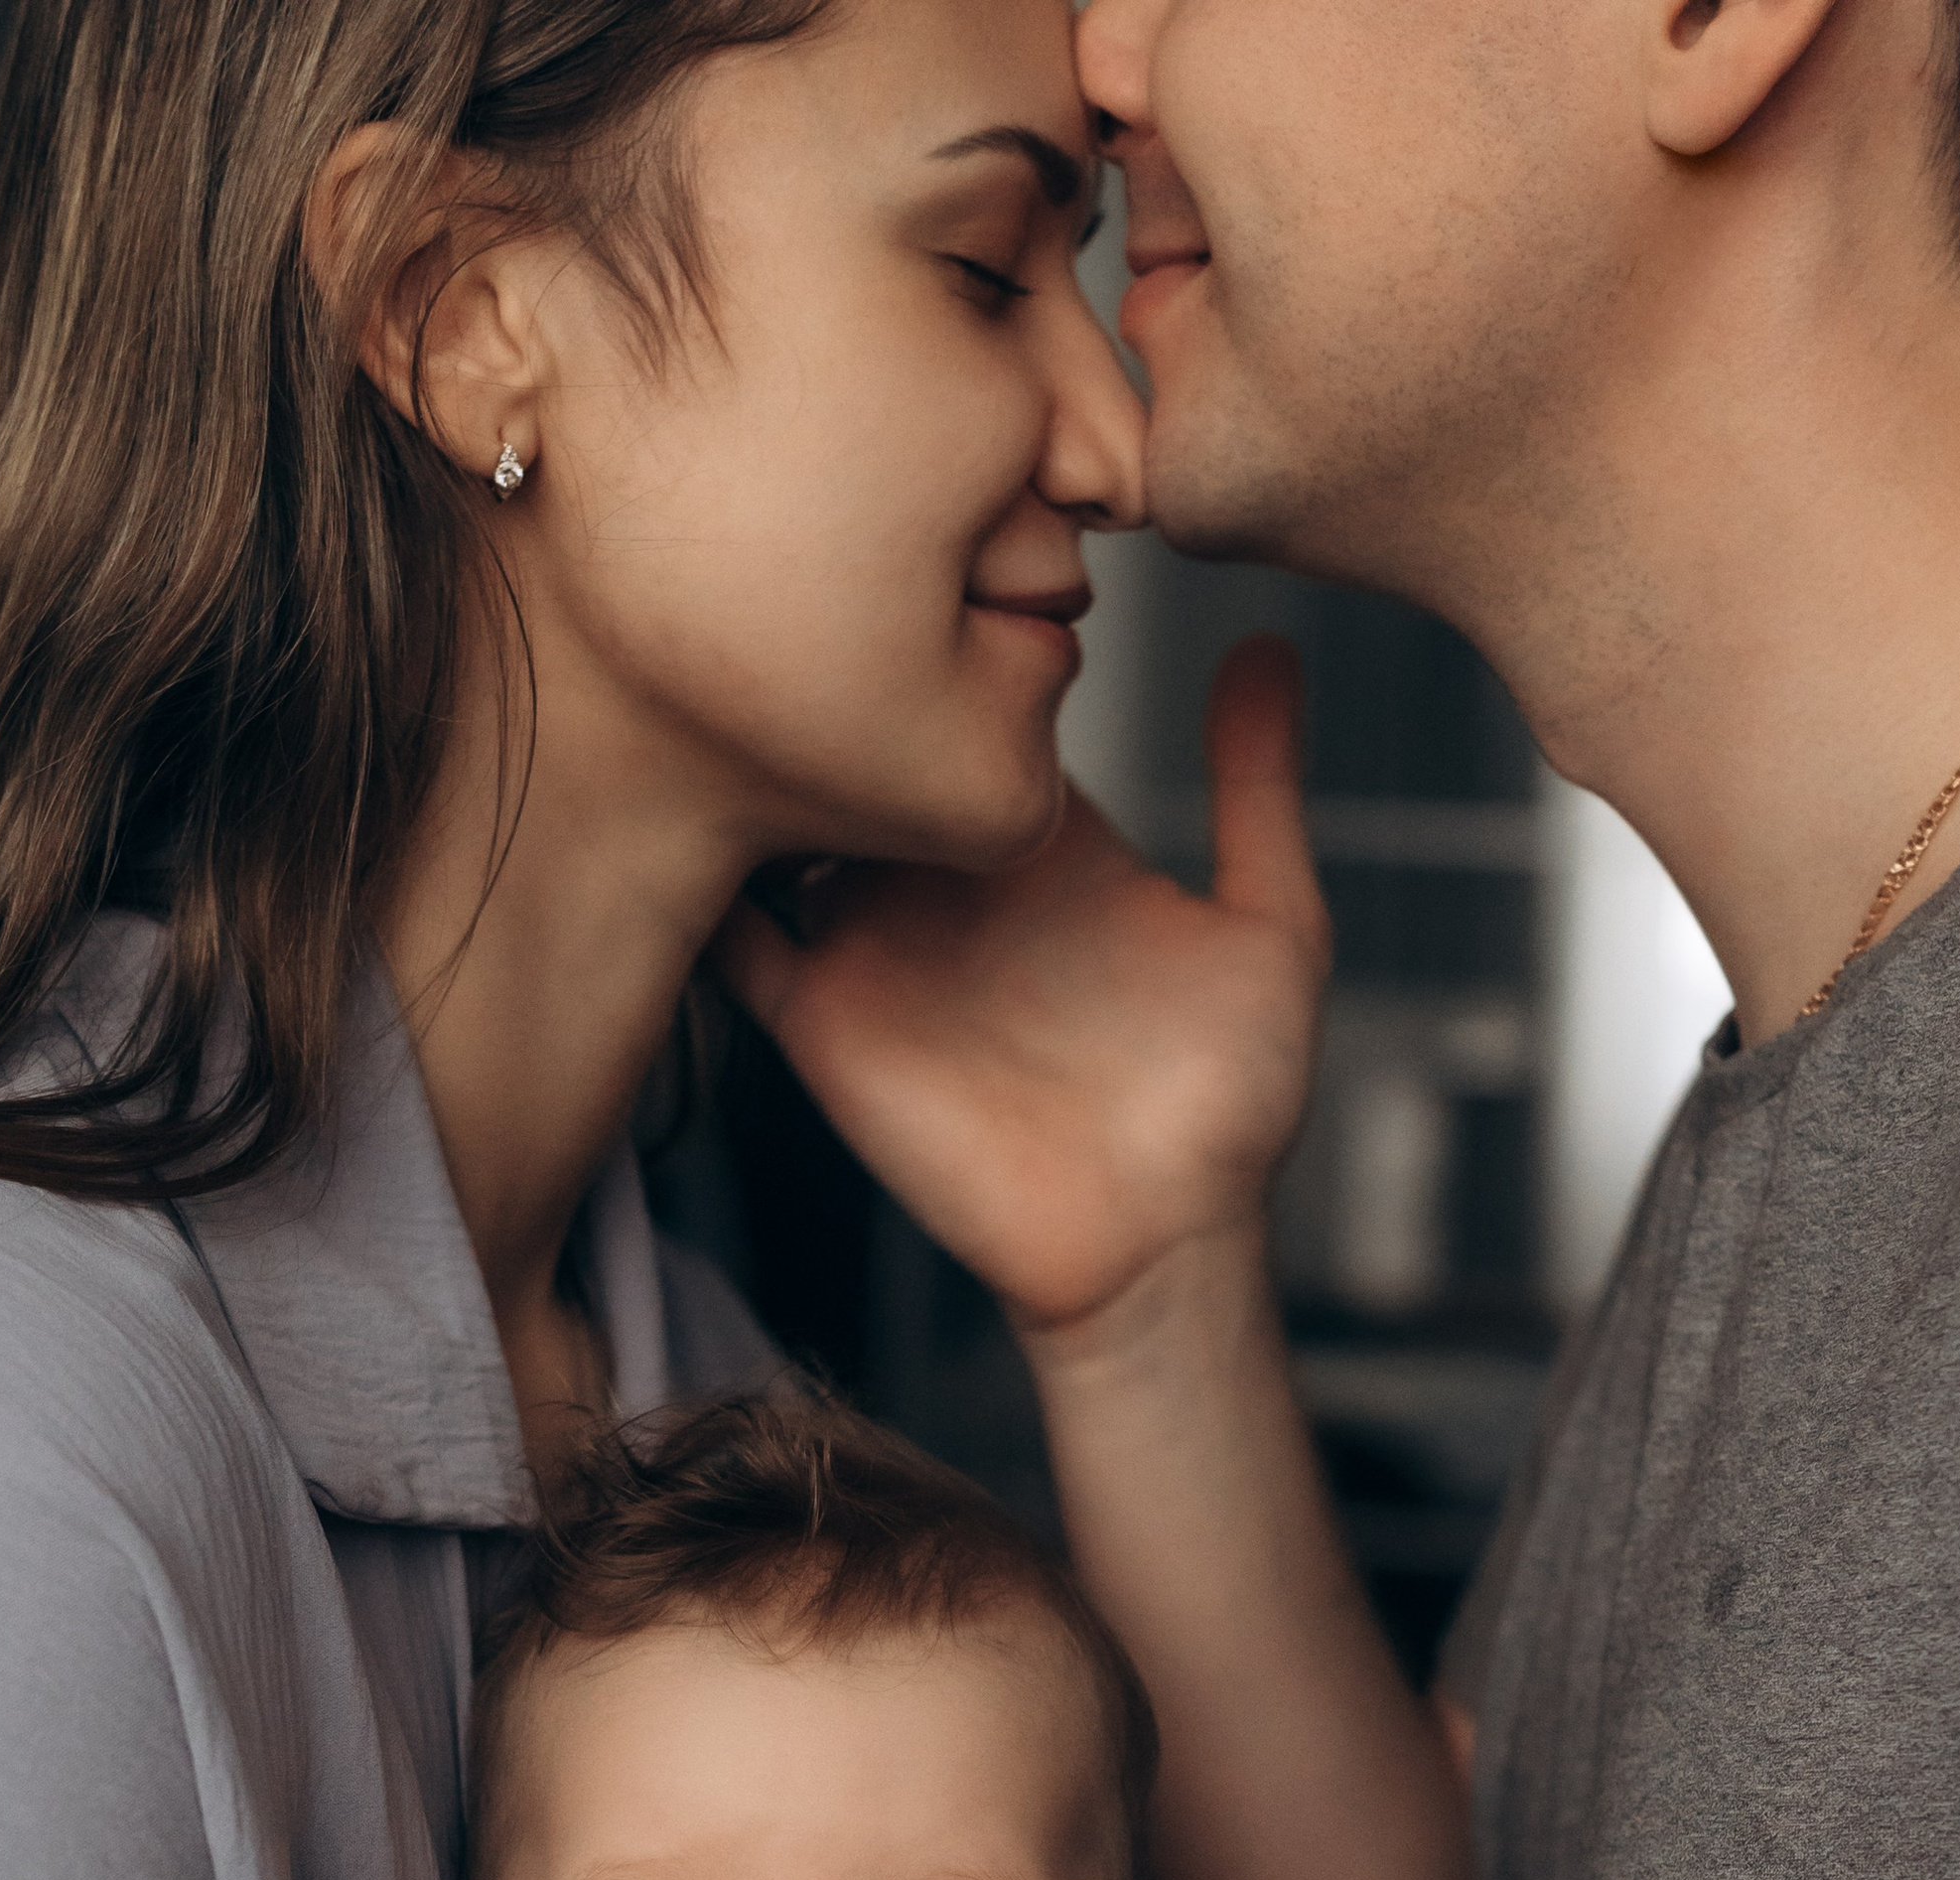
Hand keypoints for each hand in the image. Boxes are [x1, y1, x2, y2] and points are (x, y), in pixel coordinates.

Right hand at [719, 639, 1329, 1336]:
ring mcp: (876, 946)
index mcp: (1044, 838)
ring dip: (758, 757)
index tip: (932, 555)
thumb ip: (1255, 788)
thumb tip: (1272, 640)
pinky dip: (699, 882)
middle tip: (813, 584)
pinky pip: (730, 941)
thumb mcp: (1270, 928)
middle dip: (836, 675)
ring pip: (785, 825)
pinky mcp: (823, 1022)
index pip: (973, 707)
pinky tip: (688, 805)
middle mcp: (948, 879)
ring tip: (739, 669)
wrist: (1156, 1244)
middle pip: (866, 750)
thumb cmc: (1227, 1106)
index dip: (951, 634)